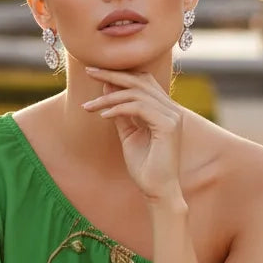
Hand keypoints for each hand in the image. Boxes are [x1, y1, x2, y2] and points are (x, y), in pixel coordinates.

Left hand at [81, 65, 184, 203]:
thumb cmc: (145, 167)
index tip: (95, 73)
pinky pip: (138, 107)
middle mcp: (172, 109)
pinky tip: (103, 116)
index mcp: (165, 110)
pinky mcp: (168, 126)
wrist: (158, 191)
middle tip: (89, 71)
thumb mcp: (128, 135)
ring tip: (89, 106)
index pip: (143, 81)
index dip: (120, 74)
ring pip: (136, 93)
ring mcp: (173, 116)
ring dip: (109, 97)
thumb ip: (121, 113)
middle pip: (140, 80)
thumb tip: (108, 90)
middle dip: (112, 74)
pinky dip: (118, 109)